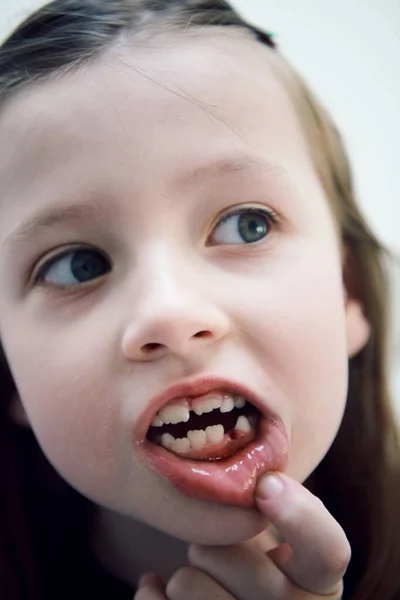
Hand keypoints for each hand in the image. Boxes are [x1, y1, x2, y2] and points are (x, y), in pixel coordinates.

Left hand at [134, 472, 350, 598]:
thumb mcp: (281, 528)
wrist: (239, 596)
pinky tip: (158, 587)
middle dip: (217, 541)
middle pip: (237, 561)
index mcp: (321, 582)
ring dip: (187, 569)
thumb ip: (276, 499)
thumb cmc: (257, 556)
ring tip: (204, 574)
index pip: (328, 551)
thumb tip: (261, 481)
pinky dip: (151, 593)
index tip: (265, 483)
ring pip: (188, 584)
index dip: (299, 514)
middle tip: (224, 548)